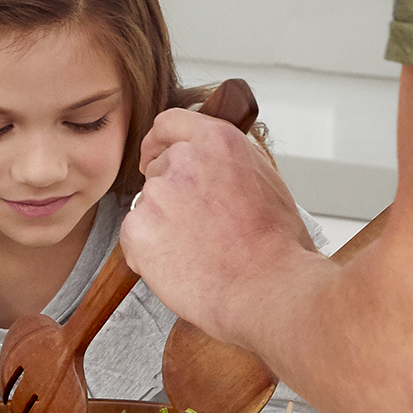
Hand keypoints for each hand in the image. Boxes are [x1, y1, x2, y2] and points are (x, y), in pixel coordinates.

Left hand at [118, 107, 318, 344]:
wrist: (269, 289)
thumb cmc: (277, 245)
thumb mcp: (264, 180)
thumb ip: (228, 161)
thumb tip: (209, 160)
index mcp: (217, 141)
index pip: (170, 123)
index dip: (158, 141)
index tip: (153, 154)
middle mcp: (183, 160)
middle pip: (158, 170)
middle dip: (172, 195)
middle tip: (198, 227)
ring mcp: (157, 194)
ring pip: (148, 206)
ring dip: (163, 225)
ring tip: (199, 252)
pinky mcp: (137, 229)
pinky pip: (135, 237)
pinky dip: (150, 252)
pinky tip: (182, 266)